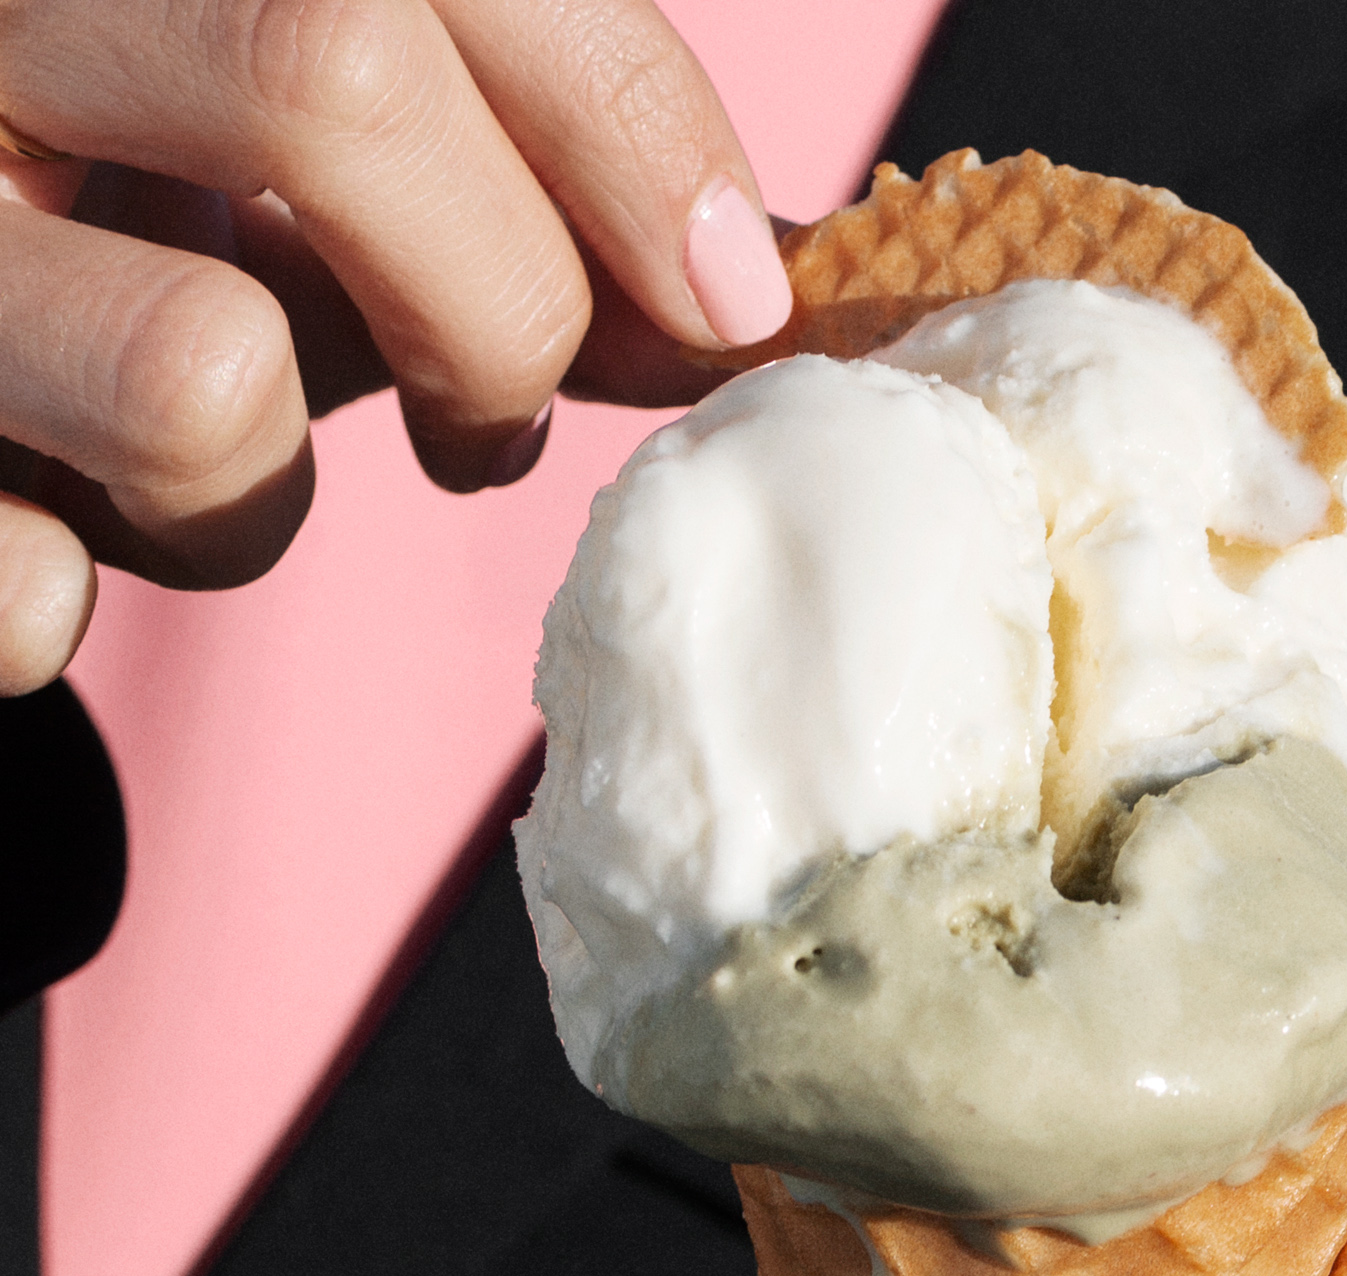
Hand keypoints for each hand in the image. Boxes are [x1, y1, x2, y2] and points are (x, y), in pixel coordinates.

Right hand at [0, 0, 790, 691]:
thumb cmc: (111, 201)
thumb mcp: (310, 144)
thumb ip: (508, 170)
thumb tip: (737, 298)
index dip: (627, 122)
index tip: (731, 298)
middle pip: (334, 72)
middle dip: (495, 304)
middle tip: (487, 413)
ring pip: (200, 371)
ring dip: (261, 495)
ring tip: (208, 471)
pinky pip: (23, 583)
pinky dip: (67, 593)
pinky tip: (48, 536)